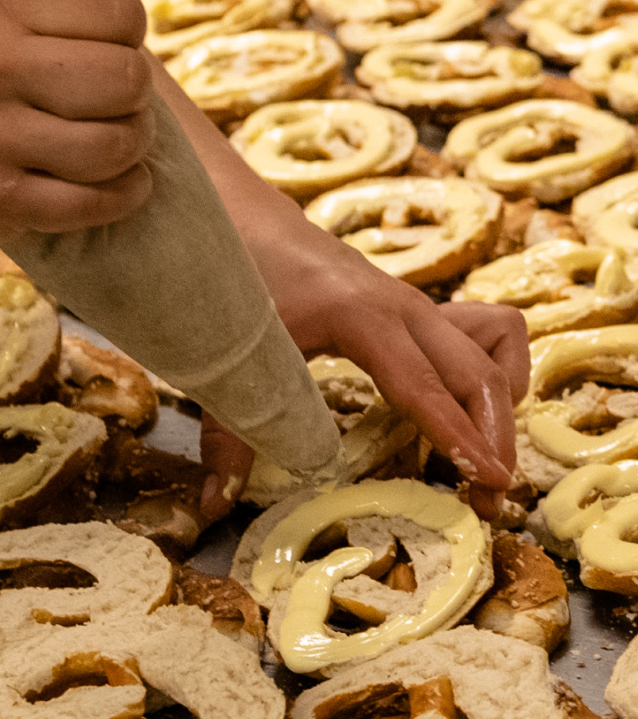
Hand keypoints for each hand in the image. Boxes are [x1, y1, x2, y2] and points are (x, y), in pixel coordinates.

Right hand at [0, 0, 153, 238]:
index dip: (123, 25)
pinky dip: (121, 193)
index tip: (101, 38)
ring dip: (129, 142)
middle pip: (128, 79)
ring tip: (107, 131)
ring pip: (118, 145)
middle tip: (106, 91)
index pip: (118, 8)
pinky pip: (96, 204)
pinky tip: (112, 179)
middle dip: (131, 88)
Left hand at [198, 229, 529, 523]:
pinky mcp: (416, 307)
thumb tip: (217, 506)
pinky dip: (489, 371)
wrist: (242, 211)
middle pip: (477, 372)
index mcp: (361, 315)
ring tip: (481, 460)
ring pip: (494, 349)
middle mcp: (403, 306)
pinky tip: (458, 407)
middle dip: (495, 437)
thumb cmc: (237, 275)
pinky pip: (486, 332)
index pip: (423, 386)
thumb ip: (228, 435)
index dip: (461, 437)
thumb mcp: (229, 354)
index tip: (493, 480)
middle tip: (490, 501)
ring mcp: (416, 303)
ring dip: (500, 406)